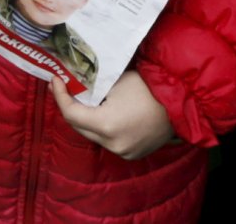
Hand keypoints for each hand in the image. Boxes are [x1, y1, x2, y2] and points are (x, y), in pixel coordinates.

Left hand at [50, 71, 174, 159]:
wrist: (180, 103)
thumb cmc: (148, 87)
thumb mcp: (115, 82)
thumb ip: (92, 89)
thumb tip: (74, 86)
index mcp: (106, 125)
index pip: (71, 114)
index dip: (60, 96)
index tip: (55, 80)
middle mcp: (112, 144)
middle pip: (79, 127)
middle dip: (71, 107)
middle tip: (65, 87)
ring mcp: (124, 153)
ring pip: (94, 136)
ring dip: (87, 119)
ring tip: (84, 99)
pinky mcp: (133, 155)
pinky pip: (109, 141)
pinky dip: (103, 128)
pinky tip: (104, 113)